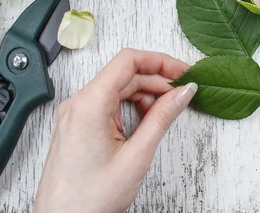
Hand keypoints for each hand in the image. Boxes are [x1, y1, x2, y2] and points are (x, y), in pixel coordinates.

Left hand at [34, 49, 195, 212]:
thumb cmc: (89, 198)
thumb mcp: (136, 156)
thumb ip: (162, 118)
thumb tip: (182, 92)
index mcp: (89, 104)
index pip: (128, 61)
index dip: (160, 61)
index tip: (182, 71)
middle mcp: (78, 103)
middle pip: (125, 74)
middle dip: (157, 80)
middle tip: (183, 93)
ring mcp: (76, 114)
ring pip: (118, 89)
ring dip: (145, 95)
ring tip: (166, 112)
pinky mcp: (78, 126)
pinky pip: (109, 104)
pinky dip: (131, 107)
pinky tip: (147, 122)